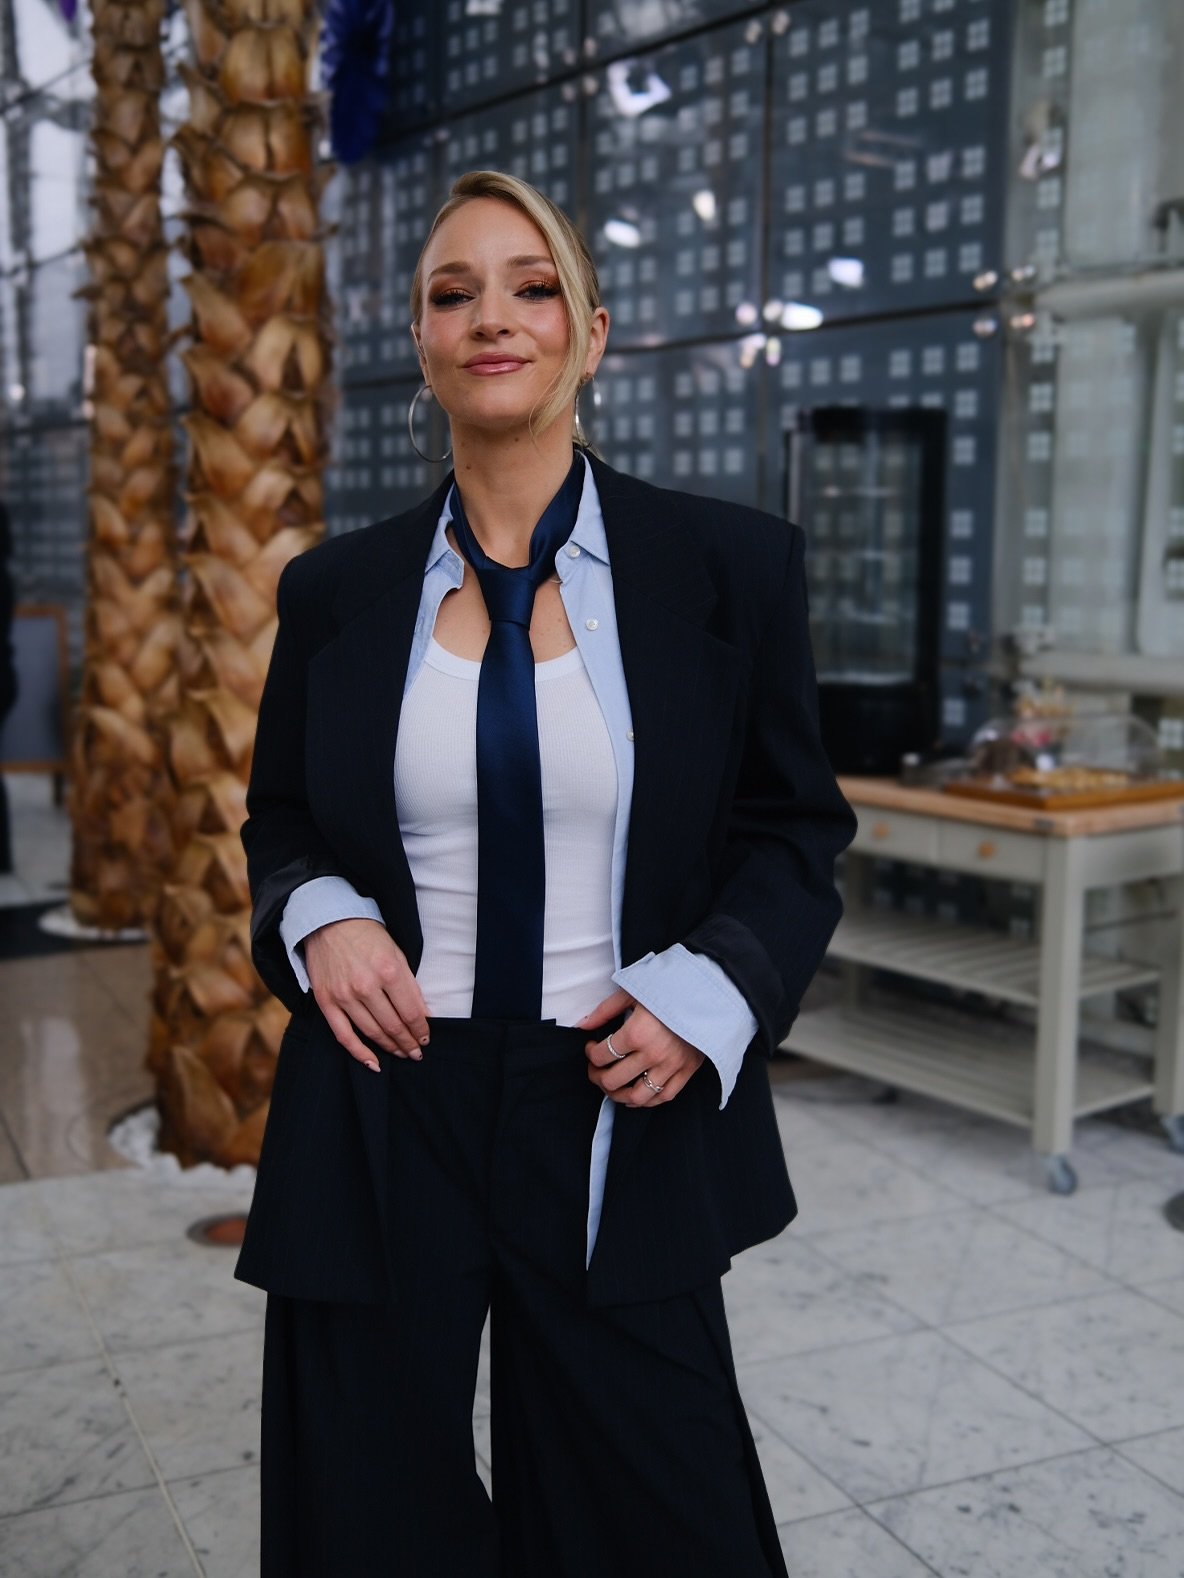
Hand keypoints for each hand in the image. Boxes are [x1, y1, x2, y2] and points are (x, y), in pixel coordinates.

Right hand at [303, 919, 428, 1071]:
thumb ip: (411, 986)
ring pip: (372, 1033)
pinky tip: (374, 1063)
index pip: (411, 1012)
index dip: (421, 1030)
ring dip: (390, 1048)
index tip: (426, 1038)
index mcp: (389, 970)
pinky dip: (360, 1053)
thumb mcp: (397, 954)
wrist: (328, 921)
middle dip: (409, 1043)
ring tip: (401, 1054)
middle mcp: (366, 985)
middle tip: (417, 1053)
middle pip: (393, 1026)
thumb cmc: (368, 936)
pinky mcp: (326, 1001)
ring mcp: (344, 995)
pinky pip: (344, 1035)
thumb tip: (424, 1015)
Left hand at [581, 988, 704, 1106]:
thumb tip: (583, 1026)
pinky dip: (647, 1102)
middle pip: (614, 1080)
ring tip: (612, 1087)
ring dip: (618, 1096)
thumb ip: (605, 1011)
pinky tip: (635, 1097)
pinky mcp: (687, 1071)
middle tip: (596, 1070)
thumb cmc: (668, 989)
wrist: (707, 993)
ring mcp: (671, 1066)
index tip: (592, 1047)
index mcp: (636, 1033)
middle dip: (597, 1077)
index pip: (601, 1055)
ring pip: (637, 1097)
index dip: (590, 1053)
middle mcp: (653, 1054)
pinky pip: (664, 1096)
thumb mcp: (633, 992)